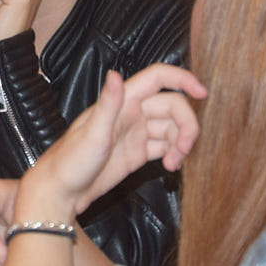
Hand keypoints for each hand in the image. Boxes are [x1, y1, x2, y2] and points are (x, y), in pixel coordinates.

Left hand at [22, 65, 205, 218]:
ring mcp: (135, 133)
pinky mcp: (137, 153)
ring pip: (171, 128)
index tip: (203, 94)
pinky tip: (170, 167)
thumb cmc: (71, 160)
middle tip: (185, 149)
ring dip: (181, 143)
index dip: (182, 79)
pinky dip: (174, 154)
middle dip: (186, 124)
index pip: (158, 78)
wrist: (62, 190)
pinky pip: (165, 146)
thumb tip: (115, 75)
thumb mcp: (92, 133)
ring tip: (174, 164)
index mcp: (122, 102)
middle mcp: (131, 113)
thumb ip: (108, 104)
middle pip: (172, 106)